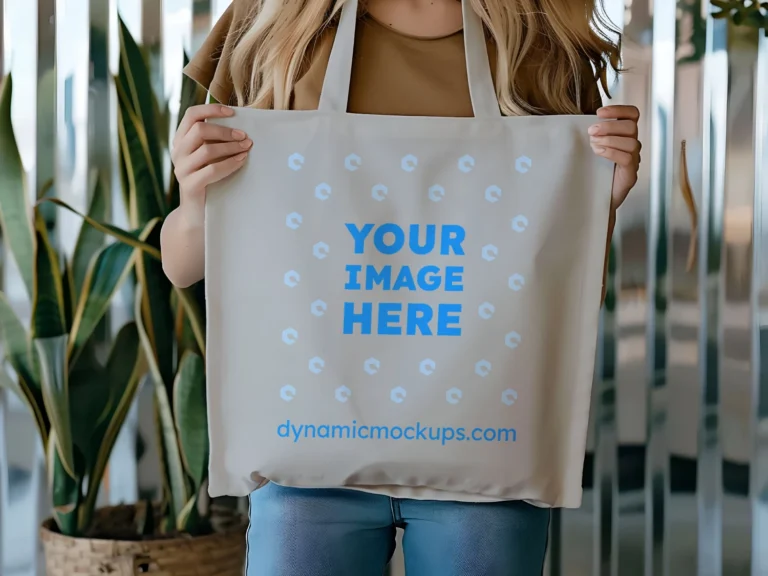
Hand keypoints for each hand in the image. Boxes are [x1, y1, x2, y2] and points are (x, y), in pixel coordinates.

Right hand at [171, 104, 251, 226]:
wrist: (197, 215)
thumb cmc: (209, 182)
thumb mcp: (210, 158)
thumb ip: (216, 142)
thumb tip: (241, 126)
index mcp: (180, 141)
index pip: (191, 115)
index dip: (211, 109)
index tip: (233, 112)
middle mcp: (177, 153)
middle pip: (199, 129)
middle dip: (225, 131)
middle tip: (245, 136)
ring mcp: (181, 169)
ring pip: (206, 149)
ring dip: (230, 147)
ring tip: (247, 148)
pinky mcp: (190, 186)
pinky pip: (212, 170)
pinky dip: (230, 164)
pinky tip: (242, 161)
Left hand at [588, 105, 640, 209]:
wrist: (596, 200)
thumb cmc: (593, 172)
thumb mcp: (591, 148)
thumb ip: (592, 134)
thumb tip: (576, 122)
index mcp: (625, 135)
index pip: (632, 114)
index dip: (618, 109)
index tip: (599, 112)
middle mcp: (633, 146)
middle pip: (631, 126)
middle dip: (609, 126)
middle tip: (591, 132)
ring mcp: (634, 160)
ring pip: (631, 142)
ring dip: (609, 139)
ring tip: (593, 144)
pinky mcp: (630, 174)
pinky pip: (627, 158)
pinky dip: (611, 152)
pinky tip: (599, 152)